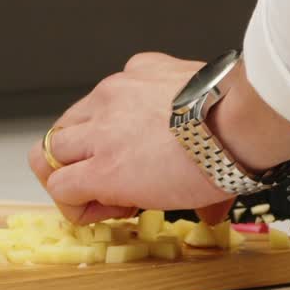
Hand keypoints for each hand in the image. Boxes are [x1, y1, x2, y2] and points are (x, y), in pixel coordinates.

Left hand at [27, 52, 289, 224]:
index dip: (111, 139)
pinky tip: (106, 211)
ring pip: (51, 153)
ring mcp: (101, 131)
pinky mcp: (100, 168)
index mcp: (139, 77)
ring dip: (69, 178)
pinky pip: (62, 188)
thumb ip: (201, 147)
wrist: (238, 123)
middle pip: (68, 126)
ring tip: (100, 199)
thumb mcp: (210, 112)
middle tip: (109, 182)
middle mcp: (112, 96)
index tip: (135, 160)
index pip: (103, 105)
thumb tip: (213, 204)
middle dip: (80, 157)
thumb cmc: (238, 117)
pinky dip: (75, 205)